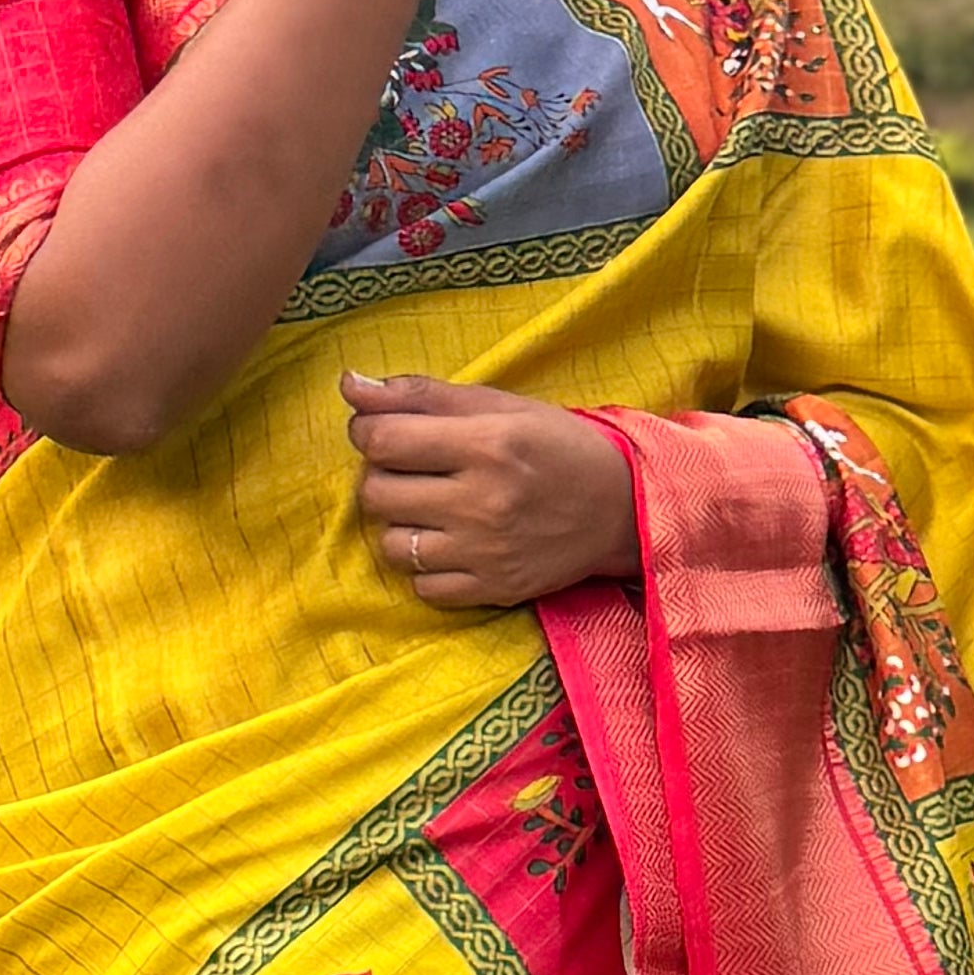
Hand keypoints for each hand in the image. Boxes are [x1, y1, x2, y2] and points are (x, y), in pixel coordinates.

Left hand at [342, 376, 640, 609]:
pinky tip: (452, 543)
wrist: (623, 507)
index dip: (368, 432)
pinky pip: (422, 586)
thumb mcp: (498, 405)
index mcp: (487, 444)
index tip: (384, 432)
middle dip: (382, 476)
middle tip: (413, 470)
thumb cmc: (556, 446)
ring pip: (392, 544)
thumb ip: (420, 395)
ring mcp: (487, 551)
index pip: (382, 440)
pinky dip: (427, 567)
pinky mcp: (494, 588)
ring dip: (402, 524)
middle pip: (377, 493)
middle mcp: (484, 501)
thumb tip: (350, 385)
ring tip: (431, 508)